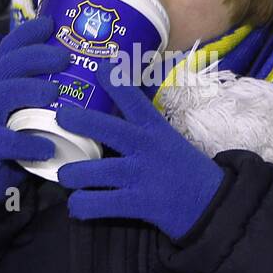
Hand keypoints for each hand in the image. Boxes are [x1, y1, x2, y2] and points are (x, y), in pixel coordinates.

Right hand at [0, 14, 68, 200]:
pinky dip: (27, 143)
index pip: (9, 50)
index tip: (51, 23)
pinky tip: (48, 147)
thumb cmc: (14, 138)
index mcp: (1, 82)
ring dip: (28, 91)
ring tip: (55, 94)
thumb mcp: (28, 111)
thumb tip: (100, 80)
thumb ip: (49, 94)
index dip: (27, 34)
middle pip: (7, 66)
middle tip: (65, 58)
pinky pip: (3, 141)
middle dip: (36, 57)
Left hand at [53, 70, 226, 242]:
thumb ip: (142, 125)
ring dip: (72, 174)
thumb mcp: (168, 139)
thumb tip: (115, 104)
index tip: (99, 66)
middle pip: (108, 129)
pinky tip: (78, 205)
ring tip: (64, 175)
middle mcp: (147, 147)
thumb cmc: (184, 169)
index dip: (115, 80)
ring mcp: (141, 175)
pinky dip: (82, 205)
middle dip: (80, 120)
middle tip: (60, 116)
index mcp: (155, 128)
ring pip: (95, 171)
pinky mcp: (139, 203)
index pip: (134, 98)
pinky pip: (100, 204)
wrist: (213, 204)